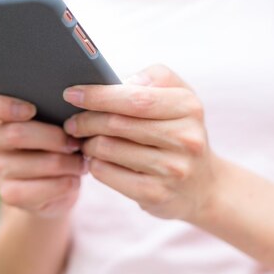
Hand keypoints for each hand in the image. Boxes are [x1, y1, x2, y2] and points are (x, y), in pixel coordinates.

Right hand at [0, 89, 86, 218]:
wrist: (55, 180)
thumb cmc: (55, 135)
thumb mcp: (51, 116)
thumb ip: (50, 104)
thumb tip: (71, 103)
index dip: (1, 106)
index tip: (31, 109)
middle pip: (14, 134)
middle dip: (53, 137)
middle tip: (75, 140)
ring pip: (32, 163)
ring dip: (64, 162)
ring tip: (81, 160)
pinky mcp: (8, 194)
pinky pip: (39, 189)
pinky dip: (63, 183)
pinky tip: (73, 179)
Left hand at [62, 64, 220, 221]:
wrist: (202, 186)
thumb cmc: (177, 130)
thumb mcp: (177, 97)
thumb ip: (153, 79)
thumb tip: (119, 82)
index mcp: (188, 107)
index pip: (135, 98)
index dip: (99, 95)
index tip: (71, 93)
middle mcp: (185, 139)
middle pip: (116, 123)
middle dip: (85, 120)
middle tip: (71, 122)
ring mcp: (172, 170)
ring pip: (106, 148)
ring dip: (88, 143)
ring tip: (86, 140)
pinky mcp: (156, 194)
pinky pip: (106, 173)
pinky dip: (94, 164)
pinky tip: (96, 160)